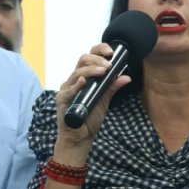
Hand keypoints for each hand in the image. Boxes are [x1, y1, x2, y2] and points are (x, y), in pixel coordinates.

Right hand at [52, 43, 131, 158]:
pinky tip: (83, 82)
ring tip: (103, 71)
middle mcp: (74, 80)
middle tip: (109, 64)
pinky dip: (75, 86)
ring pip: (76, 73)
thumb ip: (112, 88)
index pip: (89, 58)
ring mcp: (67, 90)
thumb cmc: (90, 118)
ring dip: (90, 71)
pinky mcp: (62, 101)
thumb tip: (126, 77)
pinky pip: (67, 91)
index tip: (111, 51)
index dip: (99, 50)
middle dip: (96, 59)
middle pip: (82, 61)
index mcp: (85, 77)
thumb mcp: (104, 100)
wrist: (81, 138)